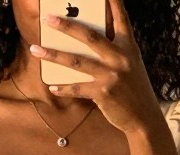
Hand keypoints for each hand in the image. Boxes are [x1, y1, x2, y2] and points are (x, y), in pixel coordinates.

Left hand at [30, 0, 162, 134]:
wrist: (144, 118)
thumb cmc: (133, 89)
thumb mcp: (130, 64)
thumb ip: (114, 50)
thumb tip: (87, 40)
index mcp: (128, 46)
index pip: (120, 17)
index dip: (111, 2)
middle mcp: (120, 58)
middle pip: (89, 37)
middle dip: (66, 26)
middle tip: (48, 18)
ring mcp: (111, 76)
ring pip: (77, 62)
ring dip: (53, 55)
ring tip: (35, 49)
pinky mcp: (103, 93)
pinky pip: (78, 88)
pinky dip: (64, 88)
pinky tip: (52, 86)